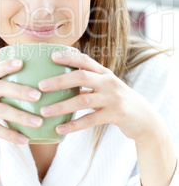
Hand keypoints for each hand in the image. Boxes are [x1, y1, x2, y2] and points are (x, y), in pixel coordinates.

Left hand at [38, 51, 162, 143]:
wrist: (145, 119)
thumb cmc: (117, 101)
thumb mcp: (105, 88)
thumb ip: (88, 84)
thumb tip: (59, 83)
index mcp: (104, 73)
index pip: (85, 60)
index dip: (69, 57)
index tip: (51, 56)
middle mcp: (109, 82)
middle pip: (82, 77)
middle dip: (60, 81)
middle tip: (40, 86)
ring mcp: (113, 98)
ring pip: (83, 100)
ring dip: (62, 106)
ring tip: (44, 112)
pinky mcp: (116, 114)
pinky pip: (91, 120)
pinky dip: (74, 125)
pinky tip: (60, 129)